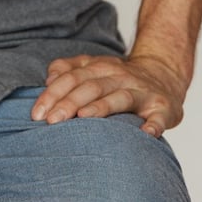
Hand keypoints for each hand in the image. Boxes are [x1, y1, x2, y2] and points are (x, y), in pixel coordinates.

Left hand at [30, 53, 186, 137]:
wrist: (164, 75)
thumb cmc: (120, 79)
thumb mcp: (94, 68)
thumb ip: (69, 69)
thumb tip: (48, 78)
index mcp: (100, 67)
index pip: (71, 77)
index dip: (53, 94)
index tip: (36, 113)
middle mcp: (119, 76)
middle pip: (91, 86)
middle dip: (69, 103)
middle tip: (51, 121)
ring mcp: (142, 92)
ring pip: (119, 97)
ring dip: (101, 107)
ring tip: (84, 118)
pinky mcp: (163, 108)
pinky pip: (158, 116)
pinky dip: (153, 125)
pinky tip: (145, 134)